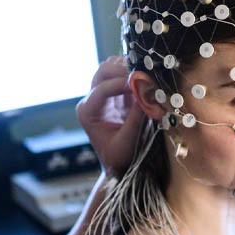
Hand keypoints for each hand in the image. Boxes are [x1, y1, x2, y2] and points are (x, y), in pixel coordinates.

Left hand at [76, 57, 145, 176]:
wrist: (118, 166)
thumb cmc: (119, 157)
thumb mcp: (127, 141)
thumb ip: (136, 118)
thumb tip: (147, 93)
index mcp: (87, 112)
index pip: (102, 88)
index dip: (122, 83)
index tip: (142, 83)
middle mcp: (91, 100)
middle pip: (103, 71)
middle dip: (123, 70)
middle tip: (144, 76)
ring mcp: (103, 96)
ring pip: (111, 68)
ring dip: (128, 68)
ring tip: (146, 76)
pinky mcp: (116, 95)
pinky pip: (122, 75)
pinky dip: (134, 74)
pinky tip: (146, 80)